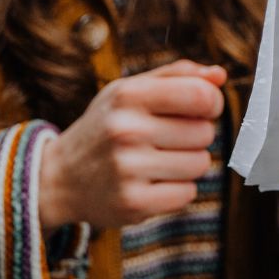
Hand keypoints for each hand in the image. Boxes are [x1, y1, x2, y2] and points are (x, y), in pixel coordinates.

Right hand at [39, 60, 225, 230]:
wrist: (59, 178)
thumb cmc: (105, 127)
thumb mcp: (129, 91)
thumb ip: (176, 76)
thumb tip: (219, 75)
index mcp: (128, 95)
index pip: (201, 96)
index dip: (212, 102)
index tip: (201, 109)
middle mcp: (126, 130)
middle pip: (205, 132)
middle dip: (195, 135)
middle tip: (167, 138)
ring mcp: (128, 169)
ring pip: (200, 163)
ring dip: (188, 163)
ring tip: (158, 160)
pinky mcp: (133, 203)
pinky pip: (187, 193)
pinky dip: (177, 189)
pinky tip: (153, 182)